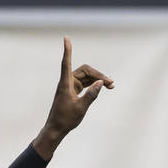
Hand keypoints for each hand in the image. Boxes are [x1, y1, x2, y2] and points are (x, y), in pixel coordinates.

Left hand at [33, 36, 113, 159]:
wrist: (56, 129)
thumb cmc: (65, 119)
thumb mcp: (81, 108)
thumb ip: (91, 95)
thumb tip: (100, 83)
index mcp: (65, 84)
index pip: (66, 63)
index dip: (67, 50)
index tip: (66, 38)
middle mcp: (67, 82)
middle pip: (85, 70)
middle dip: (98, 74)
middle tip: (111, 83)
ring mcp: (70, 86)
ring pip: (87, 77)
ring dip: (98, 79)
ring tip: (111, 85)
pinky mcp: (73, 91)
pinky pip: (85, 83)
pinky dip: (94, 84)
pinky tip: (104, 87)